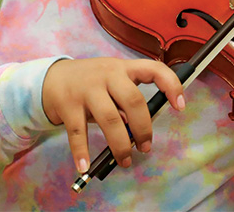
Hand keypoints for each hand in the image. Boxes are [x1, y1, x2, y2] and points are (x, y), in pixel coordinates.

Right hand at [41, 57, 184, 173]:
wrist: (53, 78)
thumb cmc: (93, 82)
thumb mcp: (113, 82)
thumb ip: (126, 102)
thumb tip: (136, 128)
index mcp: (124, 68)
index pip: (155, 69)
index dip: (171, 85)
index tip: (180, 106)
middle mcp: (108, 75)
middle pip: (133, 100)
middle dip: (143, 128)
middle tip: (146, 146)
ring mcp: (87, 89)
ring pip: (109, 118)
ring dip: (120, 144)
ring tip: (125, 160)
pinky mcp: (68, 105)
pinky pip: (77, 132)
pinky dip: (82, 152)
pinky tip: (86, 166)